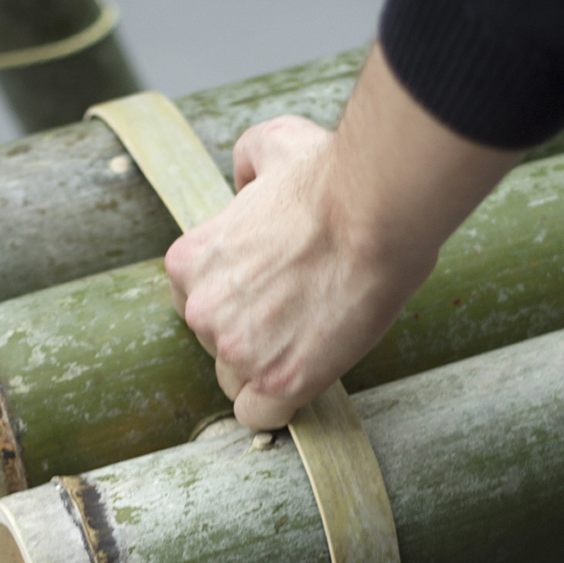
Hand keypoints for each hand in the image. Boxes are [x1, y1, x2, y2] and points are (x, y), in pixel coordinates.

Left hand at [165, 46, 521, 430]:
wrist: (374, 210)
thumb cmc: (332, 178)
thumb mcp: (273, 145)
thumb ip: (247, 162)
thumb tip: (245, 178)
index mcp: (189, 263)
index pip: (195, 308)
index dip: (235, 306)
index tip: (268, 298)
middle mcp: (202, 311)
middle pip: (216, 350)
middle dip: (252, 340)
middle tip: (297, 316)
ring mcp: (238, 350)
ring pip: (239, 385)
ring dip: (269, 371)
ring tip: (310, 341)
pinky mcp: (278, 381)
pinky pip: (260, 418)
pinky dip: (280, 406)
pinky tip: (302, 381)